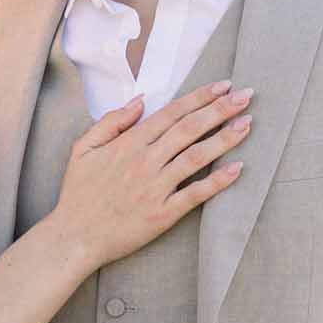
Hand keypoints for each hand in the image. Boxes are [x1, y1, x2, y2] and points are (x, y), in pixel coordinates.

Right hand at [53, 80, 250, 270]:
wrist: (75, 237)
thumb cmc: (77, 194)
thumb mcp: (82, 148)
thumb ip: (111, 122)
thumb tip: (140, 101)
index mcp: (128, 144)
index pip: (171, 113)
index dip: (199, 97)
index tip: (223, 86)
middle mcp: (145, 162)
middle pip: (189, 129)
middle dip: (220, 109)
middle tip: (246, 96)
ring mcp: (156, 188)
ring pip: (197, 156)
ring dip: (225, 138)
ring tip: (247, 123)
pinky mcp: (163, 214)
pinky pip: (195, 194)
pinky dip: (218, 181)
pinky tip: (238, 168)